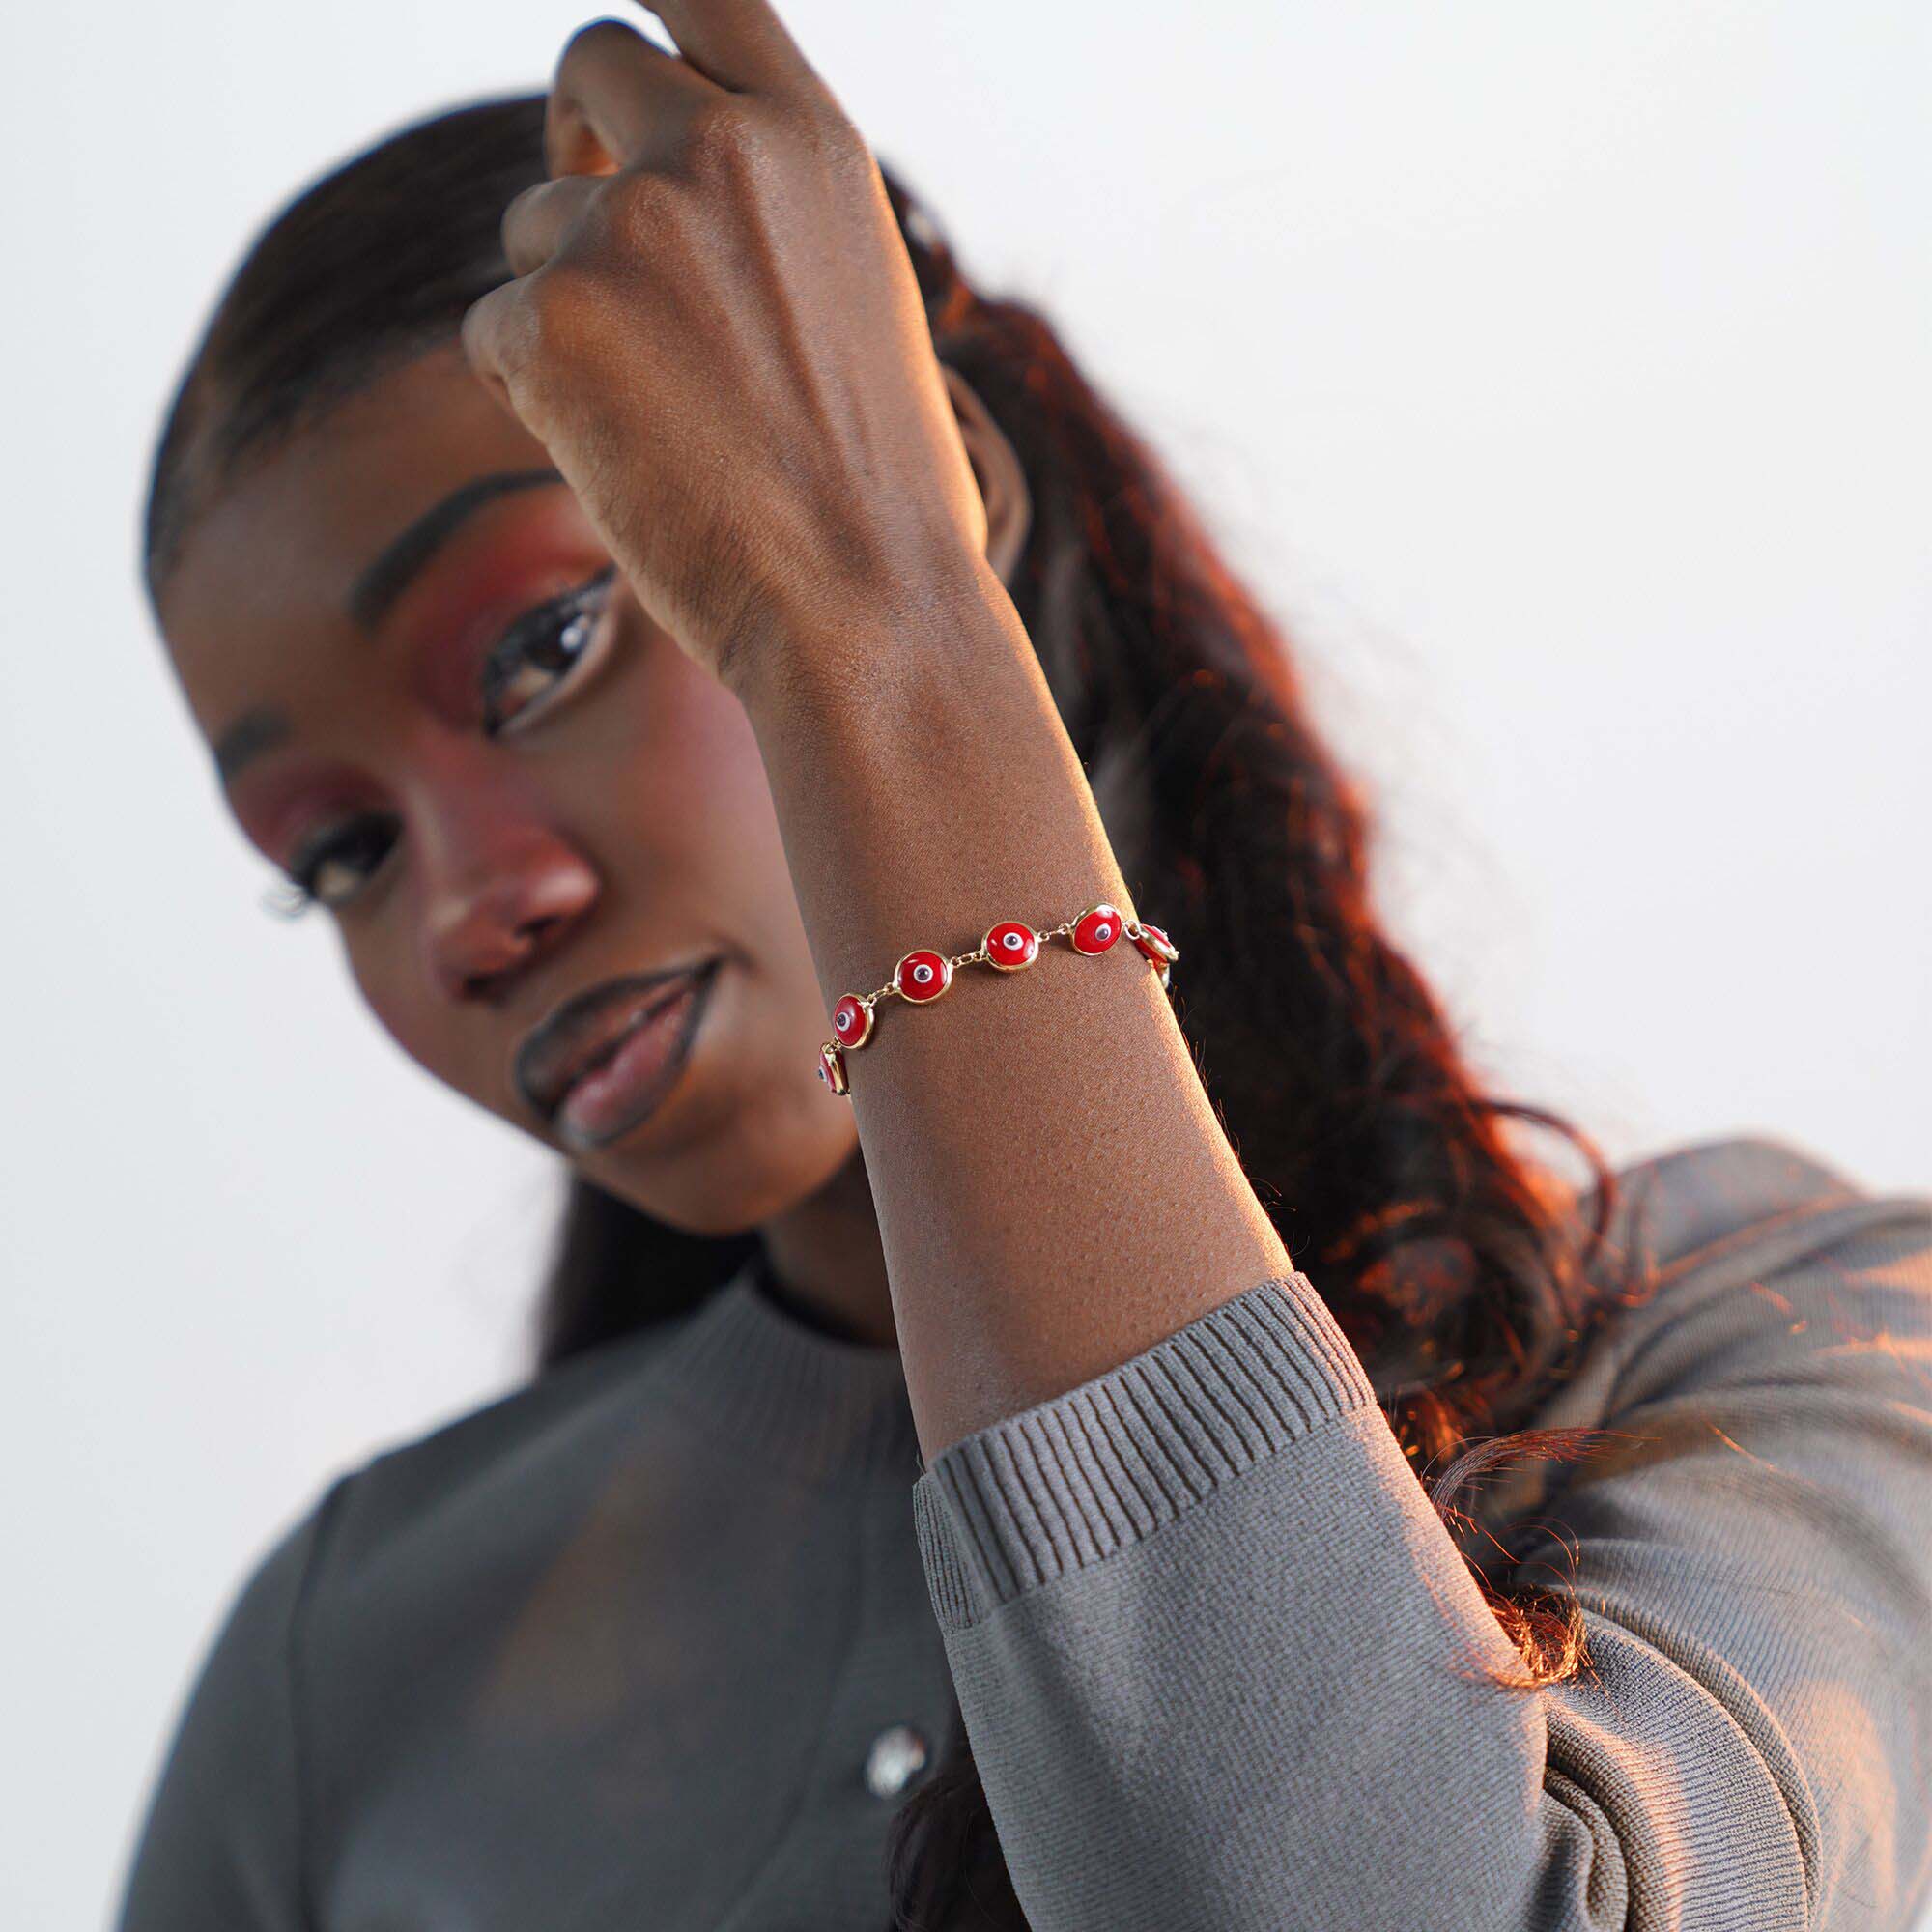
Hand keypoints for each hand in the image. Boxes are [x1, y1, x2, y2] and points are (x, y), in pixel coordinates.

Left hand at [460, 1, 989, 698]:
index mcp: (814, 144)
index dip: (648, 13)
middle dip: (579, 140)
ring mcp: (626, 229)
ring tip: (661, 424)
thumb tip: (670, 211)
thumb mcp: (862, 306)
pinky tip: (619, 462)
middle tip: (596, 237)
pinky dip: (532, 395)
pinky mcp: (549, 321)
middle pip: (589, 65)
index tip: (612, 71)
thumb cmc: (884, 499)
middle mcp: (717, 152)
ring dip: (568, 308)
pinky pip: (494, 331)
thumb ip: (773, 222)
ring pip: (533, 228)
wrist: (866, 611)